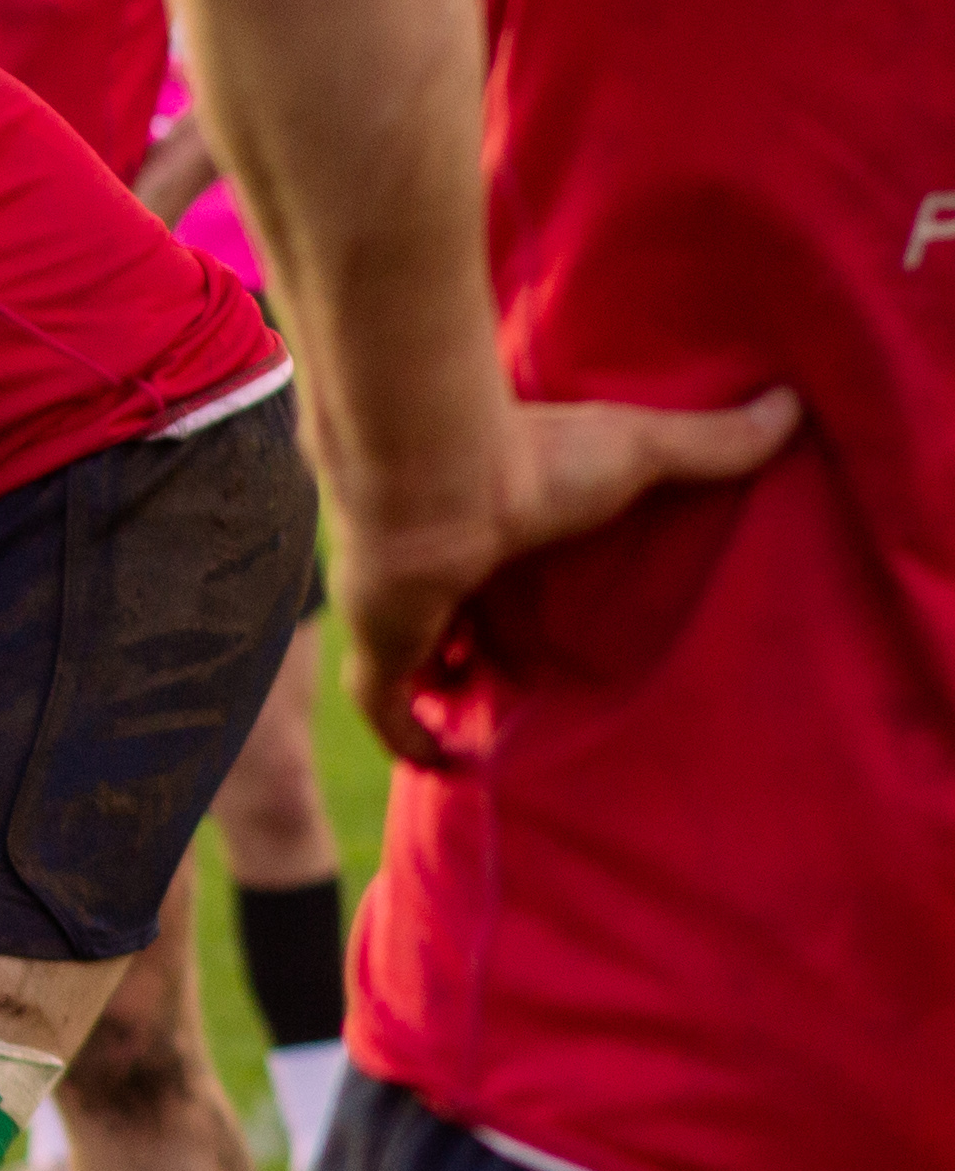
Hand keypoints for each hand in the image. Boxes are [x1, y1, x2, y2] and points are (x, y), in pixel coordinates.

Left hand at [341, 389, 802, 770]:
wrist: (433, 477)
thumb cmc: (528, 460)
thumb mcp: (638, 450)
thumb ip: (708, 441)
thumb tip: (792, 404)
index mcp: (483, 520)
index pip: (492, 561)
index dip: (511, 586)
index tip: (549, 615)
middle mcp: (431, 564)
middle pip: (448, 613)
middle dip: (477, 641)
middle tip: (527, 679)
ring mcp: (395, 608)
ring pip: (408, 659)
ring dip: (441, 684)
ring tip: (494, 721)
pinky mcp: (378, 651)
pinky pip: (384, 711)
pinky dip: (408, 738)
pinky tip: (445, 766)